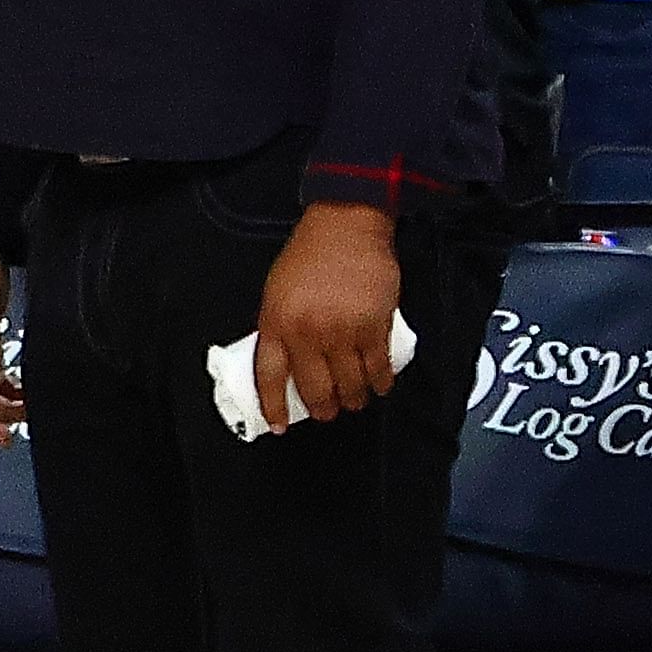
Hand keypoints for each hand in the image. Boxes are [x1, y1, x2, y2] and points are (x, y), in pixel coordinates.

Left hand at [244, 203, 404, 433]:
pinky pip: (378, 368)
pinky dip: (381, 382)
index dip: (273, 405)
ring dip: (355, 399)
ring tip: (356, 400)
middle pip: (315, 389)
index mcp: (277, 323)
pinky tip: (380, 385)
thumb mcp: (277, 292)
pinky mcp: (374, 327)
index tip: (278, 424)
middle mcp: (308, 332)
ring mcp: (342, 332)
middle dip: (323, 409)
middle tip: (328, 412)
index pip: (270, 376)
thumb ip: (280, 328)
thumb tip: (288, 366)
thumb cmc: (309, 256)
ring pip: (350, 385)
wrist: (345, 227)